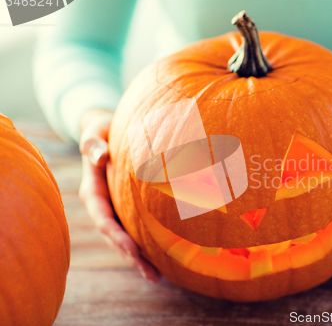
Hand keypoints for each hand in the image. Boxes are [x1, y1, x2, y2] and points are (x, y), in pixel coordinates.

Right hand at [79, 108, 160, 282]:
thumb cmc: (102, 130)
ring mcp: (113, 209)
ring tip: (157, 277)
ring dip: (139, 258)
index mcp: (93, 191)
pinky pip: (134, 230)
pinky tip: (161, 258)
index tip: (133, 250)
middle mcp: (102, 205)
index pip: (104, 219)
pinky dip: (145, 245)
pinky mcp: (124, 208)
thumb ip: (94, 144)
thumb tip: (99, 154)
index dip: (117, 236)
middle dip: (132, 257)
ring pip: (124, 238)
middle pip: (115, 237)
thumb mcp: (96, 132)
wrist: (105, 131)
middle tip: (152, 275)